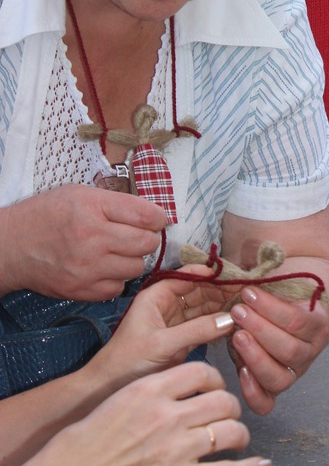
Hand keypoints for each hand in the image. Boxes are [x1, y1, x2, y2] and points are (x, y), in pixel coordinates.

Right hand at [0, 185, 165, 299]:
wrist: (12, 245)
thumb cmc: (46, 214)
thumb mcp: (80, 193)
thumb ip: (115, 202)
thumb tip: (150, 214)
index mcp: (93, 208)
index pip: (145, 215)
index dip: (158, 217)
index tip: (158, 219)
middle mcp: (93, 239)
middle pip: (146, 243)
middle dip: (149, 238)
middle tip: (139, 235)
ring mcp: (87, 268)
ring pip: (136, 268)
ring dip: (133, 259)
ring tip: (119, 251)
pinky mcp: (81, 290)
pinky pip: (117, 288)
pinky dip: (117, 279)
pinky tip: (106, 268)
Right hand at [28, 363, 256, 465]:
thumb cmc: (96, 435)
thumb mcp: (126, 398)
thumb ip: (159, 387)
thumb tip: (191, 381)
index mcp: (151, 391)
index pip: (202, 371)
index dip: (214, 378)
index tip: (213, 385)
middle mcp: (166, 418)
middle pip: (221, 401)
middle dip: (229, 406)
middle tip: (227, 412)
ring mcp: (174, 451)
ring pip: (227, 431)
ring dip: (237, 433)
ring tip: (236, 436)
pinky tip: (260, 464)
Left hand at [88, 267, 242, 388]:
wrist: (108, 391)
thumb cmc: (126, 363)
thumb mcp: (162, 345)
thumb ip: (196, 330)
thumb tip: (230, 319)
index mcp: (158, 295)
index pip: (192, 275)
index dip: (216, 274)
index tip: (240, 275)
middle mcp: (168, 303)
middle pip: (202, 289)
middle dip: (225, 289)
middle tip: (252, 292)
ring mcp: (176, 320)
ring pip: (206, 306)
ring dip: (225, 305)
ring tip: (249, 305)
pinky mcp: (182, 338)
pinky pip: (205, 324)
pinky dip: (220, 323)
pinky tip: (237, 322)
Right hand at [227, 283, 328, 415]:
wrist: (302, 271)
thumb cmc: (267, 301)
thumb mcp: (248, 325)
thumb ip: (236, 335)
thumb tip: (215, 334)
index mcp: (273, 374)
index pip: (265, 401)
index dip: (252, 394)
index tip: (239, 372)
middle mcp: (294, 366)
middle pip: (277, 378)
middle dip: (253, 355)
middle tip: (235, 332)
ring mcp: (311, 347)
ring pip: (288, 350)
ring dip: (261, 330)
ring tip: (240, 309)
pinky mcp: (321, 323)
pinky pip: (297, 321)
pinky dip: (272, 308)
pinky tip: (254, 295)